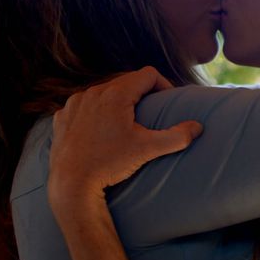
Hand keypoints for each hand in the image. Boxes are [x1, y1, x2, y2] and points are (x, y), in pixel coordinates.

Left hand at [47, 66, 202, 212]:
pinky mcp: (62, 118)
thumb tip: (198, 127)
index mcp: (116, 94)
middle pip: (124, 82)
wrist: (71, 185)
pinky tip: (98, 131)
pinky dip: (93, 113)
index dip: (163, 84)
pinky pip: (82, 106)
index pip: (147, 74)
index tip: (168, 101)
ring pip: (102, 93)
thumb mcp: (147, 150)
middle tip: (149, 114)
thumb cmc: (110, 165)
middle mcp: (93, 93)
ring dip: (116, 103)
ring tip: (124, 123)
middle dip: (140, 95)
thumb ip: (177, 136)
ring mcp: (74, 104)